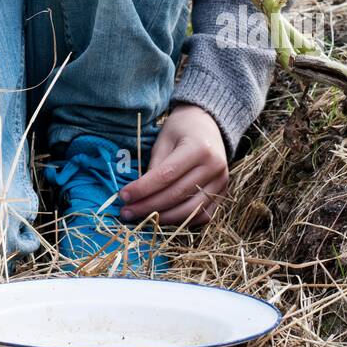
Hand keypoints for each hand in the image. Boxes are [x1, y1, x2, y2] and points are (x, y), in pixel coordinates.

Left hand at [117, 105, 229, 227]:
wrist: (209, 125)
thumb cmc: (182, 129)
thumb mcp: (164, 139)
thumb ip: (155, 165)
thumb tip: (140, 194)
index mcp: (199, 148)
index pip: (166, 175)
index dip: (143, 189)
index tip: (124, 196)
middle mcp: (214, 167)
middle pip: (177, 195)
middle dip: (149, 206)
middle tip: (127, 212)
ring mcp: (221, 182)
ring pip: (190, 210)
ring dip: (164, 218)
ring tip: (143, 218)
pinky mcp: (223, 193)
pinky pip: (203, 215)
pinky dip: (184, 221)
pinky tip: (165, 218)